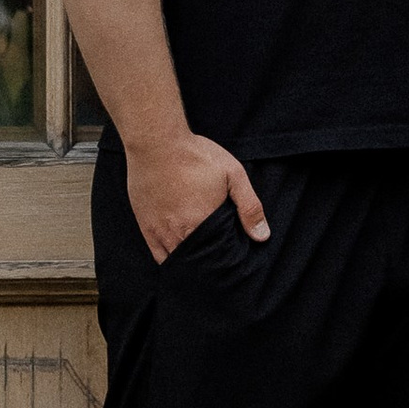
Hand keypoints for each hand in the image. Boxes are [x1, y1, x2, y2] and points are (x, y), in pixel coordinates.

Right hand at [124, 125, 269, 261]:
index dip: (227, 261)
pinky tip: (179, 258)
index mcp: (204, 224)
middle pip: (199, 262)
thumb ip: (249, 206)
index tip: (233, 259)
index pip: (219, 257)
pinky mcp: (146, 227)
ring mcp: (161, 232)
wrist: (156, 143)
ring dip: (191, 264)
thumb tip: (262, 236)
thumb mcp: (232, 174)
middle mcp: (181, 234)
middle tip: (219, 262)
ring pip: (178, 261)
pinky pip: (159, 256)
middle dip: (210, 264)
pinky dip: (171, 261)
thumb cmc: (195, 155)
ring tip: (201, 262)